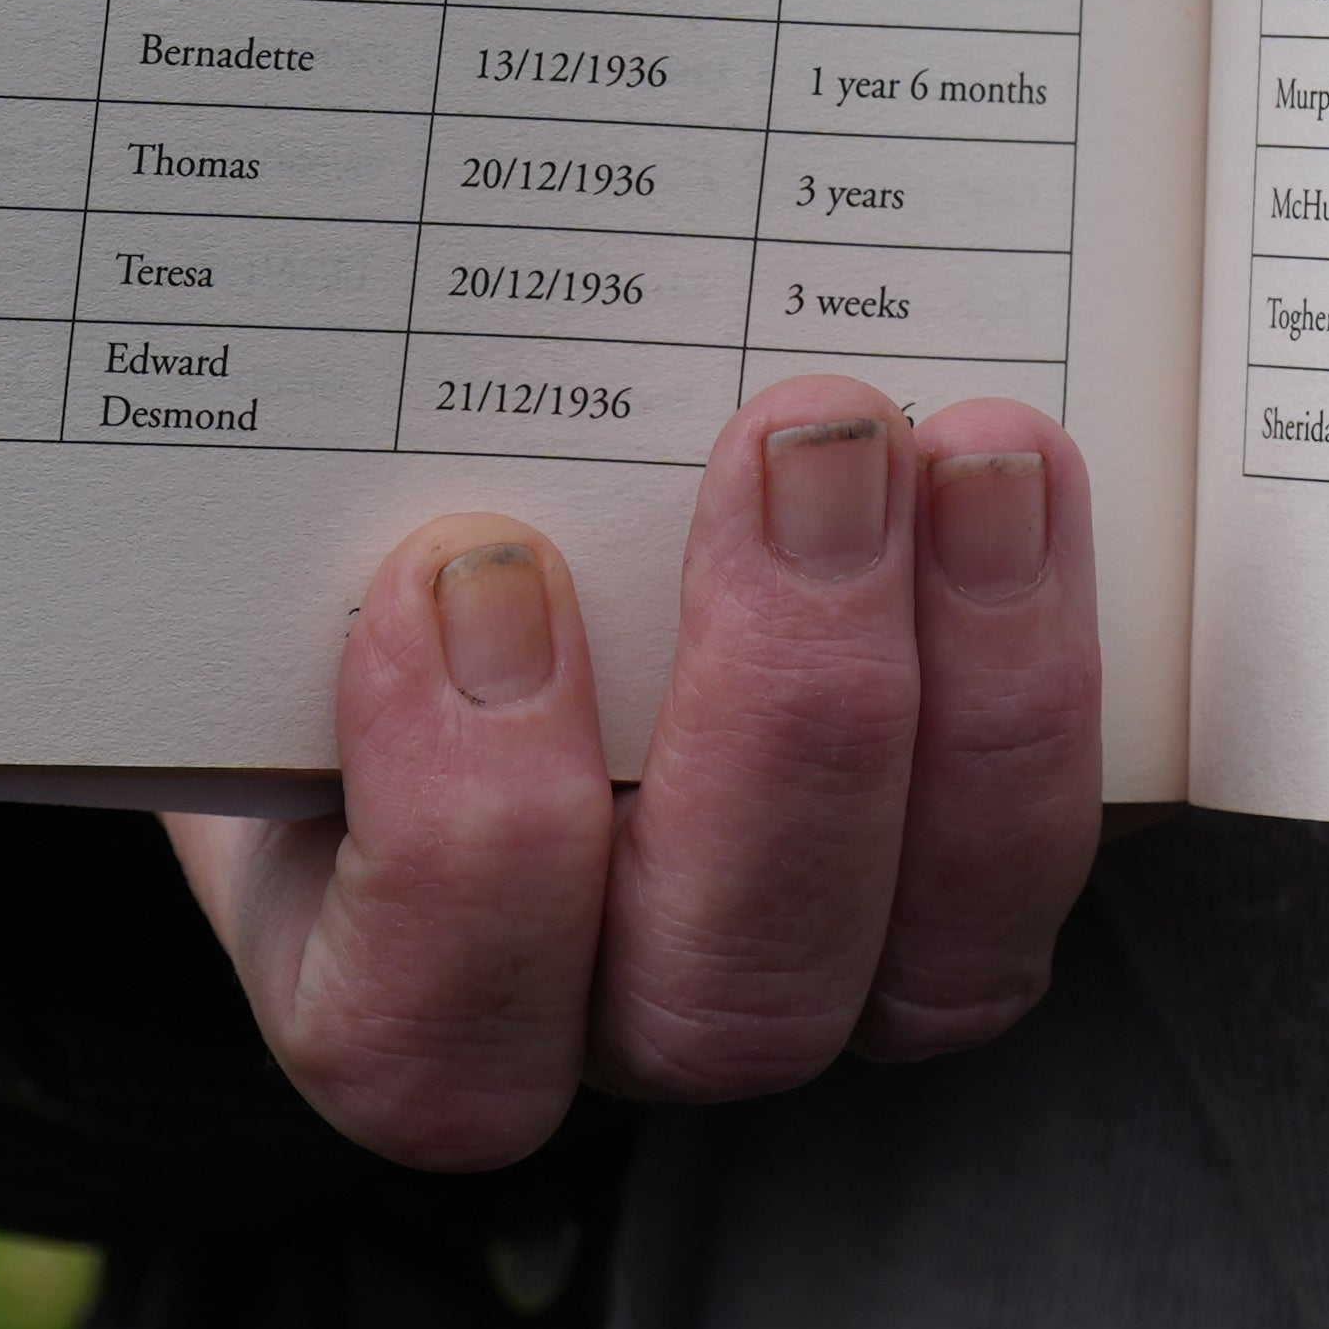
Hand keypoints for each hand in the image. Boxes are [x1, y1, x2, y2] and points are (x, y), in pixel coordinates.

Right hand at [163, 381, 1097, 1169]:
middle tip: (801, 441)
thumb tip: (309, 299)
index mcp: (392, 988)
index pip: (421, 1029)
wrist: (451, 576)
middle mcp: (609, 1021)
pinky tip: (1024, 489)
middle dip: (786, 710)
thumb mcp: (284, 562)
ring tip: (971, 452)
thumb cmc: (338, 580)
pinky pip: (1026, 856)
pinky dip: (1043, 675)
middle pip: (715, 994)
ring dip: (973, 691)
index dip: (460, 830)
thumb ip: (322, 508)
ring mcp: (803, 976)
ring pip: (926, 961)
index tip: (463, 572)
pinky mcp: (950, 906)